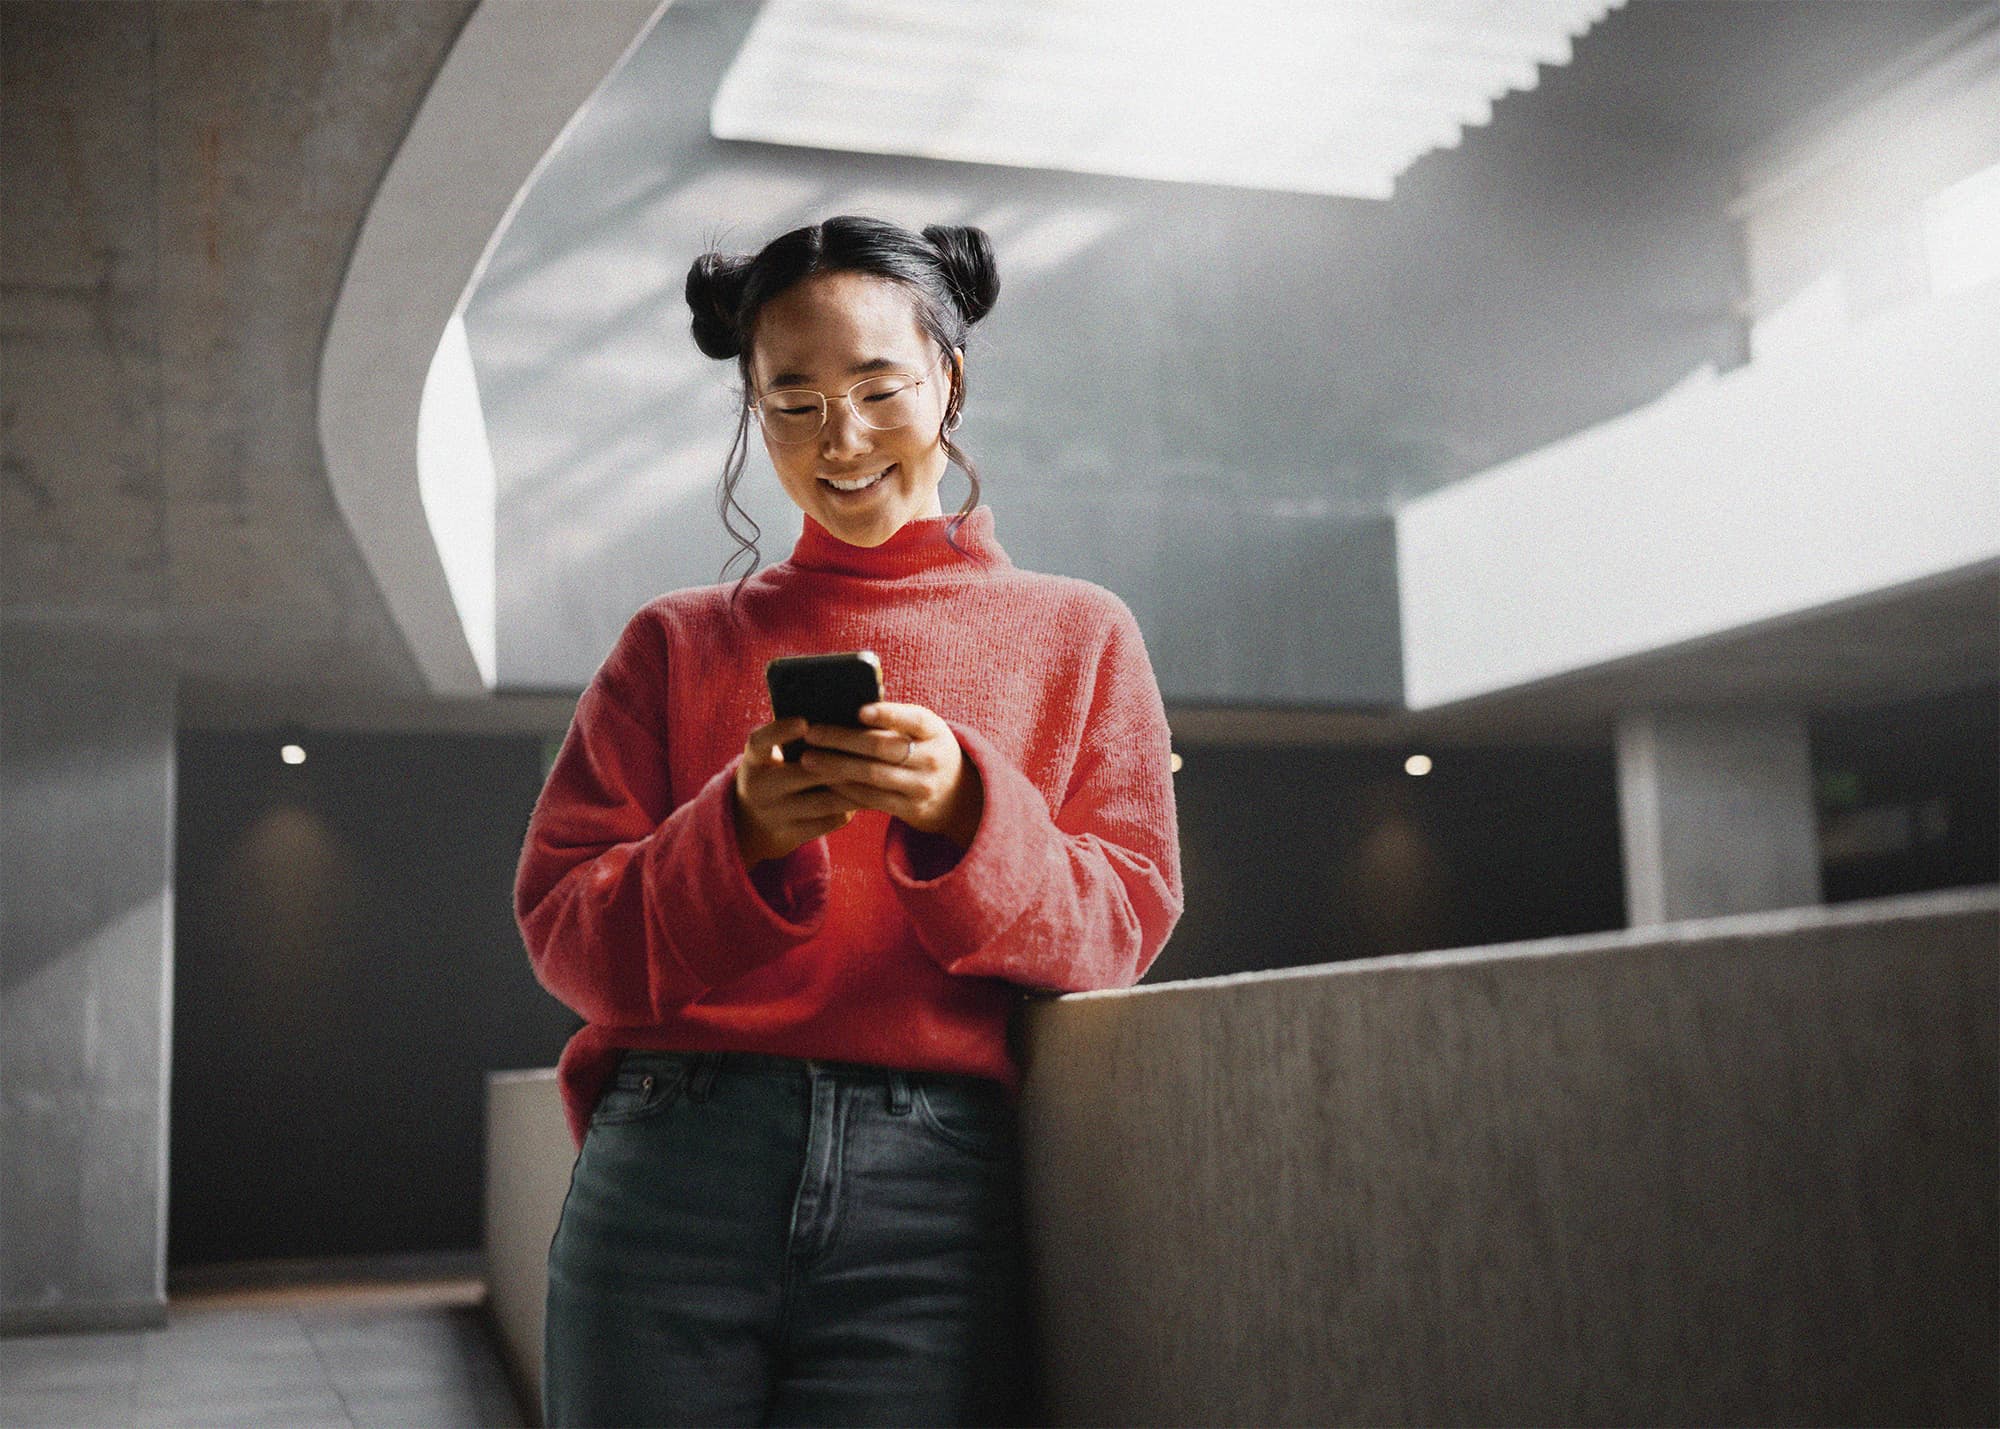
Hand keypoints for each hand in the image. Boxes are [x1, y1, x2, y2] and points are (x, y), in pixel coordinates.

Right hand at [731, 716, 858, 866]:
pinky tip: (867, 797)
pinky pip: (827, 822)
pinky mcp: (790, 836)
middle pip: (803, 773)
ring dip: (853, 788)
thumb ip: (790, 739)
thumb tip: (837, 710)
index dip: (780, 732)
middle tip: (870, 749)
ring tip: (877, 774)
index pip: (760, 742)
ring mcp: (774, 814)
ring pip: (822, 801)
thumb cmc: (773, 776)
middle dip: (839, 762)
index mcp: (753, 761)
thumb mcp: (769, 757)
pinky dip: (849, 809)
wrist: (750, 826)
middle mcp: (759, 787)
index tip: (804, 723)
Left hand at [794, 701, 984, 850]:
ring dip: (836, 767)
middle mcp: (932, 758)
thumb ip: (893, 718)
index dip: (887, 714)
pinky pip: (872, 800)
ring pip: (872, 775)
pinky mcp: (911, 810)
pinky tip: (825, 780)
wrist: (958, 794)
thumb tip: (843, 703)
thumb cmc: (925, 748)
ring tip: (808, 759)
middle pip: (883, 747)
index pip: (912, 718)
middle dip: (842, 740)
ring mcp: (922, 786)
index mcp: (934, 729)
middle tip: (812, 734)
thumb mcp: (922, 729)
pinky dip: (845, 789)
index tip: (859, 711)